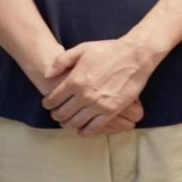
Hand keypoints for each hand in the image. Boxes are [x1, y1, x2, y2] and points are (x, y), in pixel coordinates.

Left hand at [42, 38, 156, 134]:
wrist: (135, 56)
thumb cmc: (108, 50)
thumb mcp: (82, 49)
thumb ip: (62, 61)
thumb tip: (47, 74)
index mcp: (74, 80)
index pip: (53, 99)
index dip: (47, 104)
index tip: (47, 104)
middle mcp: (84, 95)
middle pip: (62, 113)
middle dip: (56, 115)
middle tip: (56, 114)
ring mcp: (98, 105)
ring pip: (76, 122)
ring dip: (68, 124)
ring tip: (67, 122)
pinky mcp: (111, 111)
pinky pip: (94, 127)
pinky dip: (85, 131)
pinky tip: (81, 131)